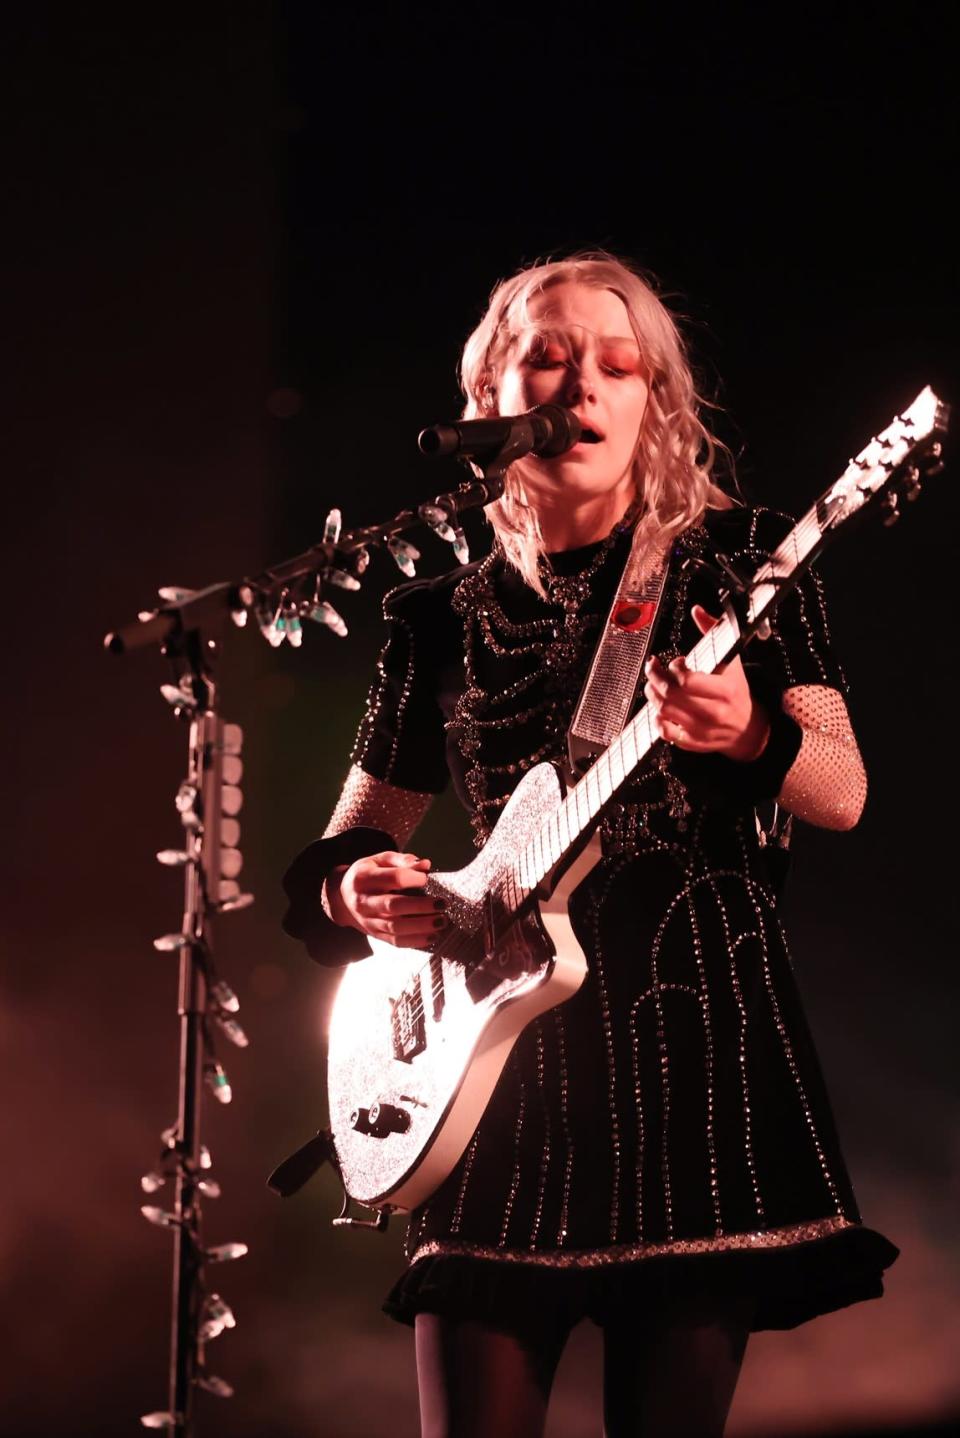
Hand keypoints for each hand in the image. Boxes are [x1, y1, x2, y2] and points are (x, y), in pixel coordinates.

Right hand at [326, 851, 446, 948]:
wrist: (343, 898)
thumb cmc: (368, 874)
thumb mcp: (380, 860)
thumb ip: (403, 861)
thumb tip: (426, 865)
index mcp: (364, 878)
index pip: (392, 878)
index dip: (413, 877)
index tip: (427, 877)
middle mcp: (363, 901)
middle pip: (393, 906)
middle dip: (420, 906)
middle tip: (442, 903)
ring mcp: (368, 921)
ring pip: (395, 927)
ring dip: (421, 926)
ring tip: (441, 921)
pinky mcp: (375, 935)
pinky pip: (396, 942)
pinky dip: (416, 941)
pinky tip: (433, 936)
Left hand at [643, 605, 770, 760]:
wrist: (749, 729)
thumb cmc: (737, 691)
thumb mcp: (732, 662)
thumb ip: (714, 634)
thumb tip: (697, 611)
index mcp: (724, 691)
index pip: (687, 680)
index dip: (674, 668)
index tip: (676, 662)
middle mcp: (712, 712)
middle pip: (670, 695)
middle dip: (654, 678)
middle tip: (652, 668)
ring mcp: (700, 730)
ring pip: (663, 711)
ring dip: (652, 694)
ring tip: (653, 684)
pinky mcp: (692, 742)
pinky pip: (665, 732)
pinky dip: (656, 718)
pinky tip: (659, 707)